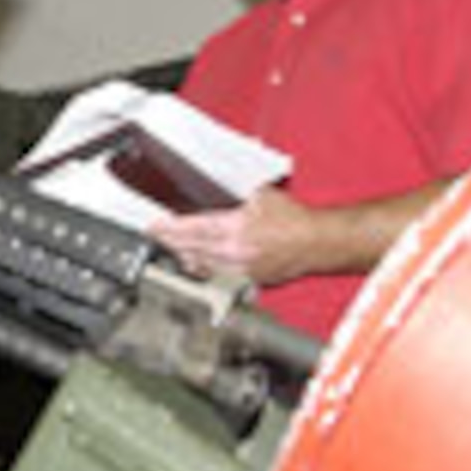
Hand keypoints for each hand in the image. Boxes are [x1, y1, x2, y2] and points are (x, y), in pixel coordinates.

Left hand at [148, 186, 317, 284]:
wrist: (316, 242)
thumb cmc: (294, 220)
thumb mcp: (262, 195)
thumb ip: (236, 194)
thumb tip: (217, 189)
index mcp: (236, 228)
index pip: (192, 228)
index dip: (169, 227)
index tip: (155, 225)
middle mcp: (234, 251)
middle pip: (190, 247)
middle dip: (169, 241)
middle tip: (155, 235)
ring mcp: (240, 269)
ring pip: (200, 264)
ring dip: (182, 255)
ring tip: (168, 247)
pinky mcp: (247, 280)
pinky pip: (215, 275)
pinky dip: (201, 267)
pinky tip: (192, 262)